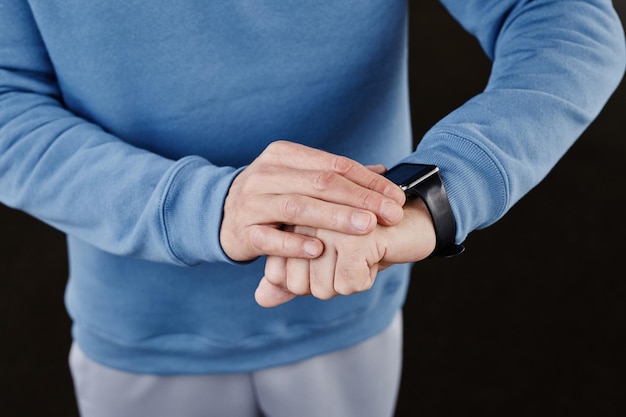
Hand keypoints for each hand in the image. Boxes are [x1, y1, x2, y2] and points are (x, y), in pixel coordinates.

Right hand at [220, 141, 405, 261]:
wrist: (220, 213)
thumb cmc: (271, 195)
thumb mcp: (300, 177)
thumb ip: (336, 175)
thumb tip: (382, 171)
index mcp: (284, 155)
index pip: (334, 164)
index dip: (368, 181)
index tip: (396, 198)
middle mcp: (266, 174)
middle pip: (320, 182)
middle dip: (360, 198)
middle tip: (390, 214)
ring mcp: (252, 202)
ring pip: (298, 207)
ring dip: (335, 217)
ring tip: (366, 227)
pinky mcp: (243, 232)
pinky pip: (271, 238)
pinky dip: (294, 244)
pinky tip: (319, 249)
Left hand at [255, 198, 436, 306]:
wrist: (412, 220)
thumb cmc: (364, 242)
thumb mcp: (323, 262)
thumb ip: (289, 280)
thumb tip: (261, 299)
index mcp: (290, 217)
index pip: (276, 274)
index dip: (306, 280)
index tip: (330, 258)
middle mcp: (303, 215)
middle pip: (297, 285)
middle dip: (328, 282)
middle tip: (349, 257)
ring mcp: (328, 223)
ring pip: (321, 288)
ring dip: (349, 281)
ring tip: (363, 253)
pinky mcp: (354, 235)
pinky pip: (348, 285)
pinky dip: (366, 279)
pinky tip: (376, 254)